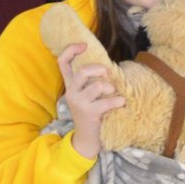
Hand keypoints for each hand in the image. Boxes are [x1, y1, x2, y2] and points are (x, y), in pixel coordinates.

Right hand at [58, 43, 124, 157]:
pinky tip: (121, 102)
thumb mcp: (87, 95)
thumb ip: (91, 81)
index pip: (62, 62)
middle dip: (97, 69)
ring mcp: (79, 103)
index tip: (84, 45)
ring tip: (114, 93)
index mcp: (70, 85)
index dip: (71, 50)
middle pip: (81, 72)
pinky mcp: (89, 113)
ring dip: (109, 87)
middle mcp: (71, 92)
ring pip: (96, 86)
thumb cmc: (92, 112)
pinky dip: (117, 101)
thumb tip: (107, 66)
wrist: (87, 138)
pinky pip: (106, 102)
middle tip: (107, 74)